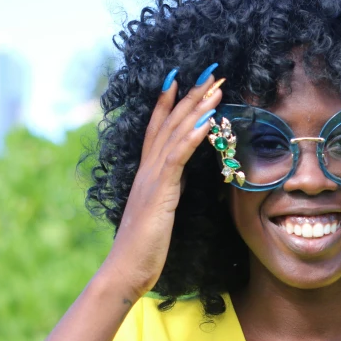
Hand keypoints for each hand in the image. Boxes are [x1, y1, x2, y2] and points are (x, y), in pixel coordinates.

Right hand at [99, 69, 223, 299]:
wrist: (127, 269)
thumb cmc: (144, 246)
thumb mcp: (160, 211)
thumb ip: (168, 191)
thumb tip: (180, 179)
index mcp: (147, 173)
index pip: (158, 129)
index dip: (168, 102)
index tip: (181, 78)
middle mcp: (147, 169)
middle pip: (169, 123)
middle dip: (190, 95)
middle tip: (210, 72)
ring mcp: (152, 178)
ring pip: (175, 134)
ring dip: (196, 108)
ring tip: (214, 87)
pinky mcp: (159, 191)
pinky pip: (177, 157)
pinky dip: (192, 136)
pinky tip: (206, 120)